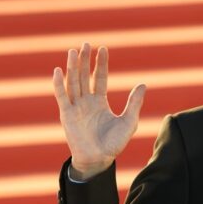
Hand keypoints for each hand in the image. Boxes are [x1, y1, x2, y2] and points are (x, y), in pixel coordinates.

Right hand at [52, 43, 145, 179]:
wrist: (99, 160)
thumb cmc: (114, 143)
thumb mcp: (129, 121)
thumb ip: (134, 103)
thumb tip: (143, 84)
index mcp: (100, 102)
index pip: (100, 78)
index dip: (101, 64)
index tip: (103, 49)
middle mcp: (86, 102)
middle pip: (84, 76)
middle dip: (85, 61)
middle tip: (86, 44)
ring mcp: (76, 107)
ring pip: (73, 82)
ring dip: (73, 67)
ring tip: (74, 51)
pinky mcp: (67, 115)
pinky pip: (62, 97)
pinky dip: (59, 84)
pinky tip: (59, 70)